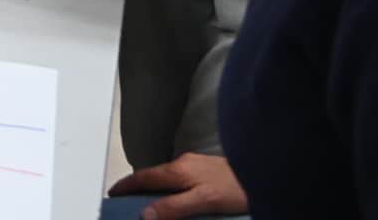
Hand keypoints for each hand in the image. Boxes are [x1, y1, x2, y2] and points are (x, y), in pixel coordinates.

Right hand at [109, 153, 248, 219]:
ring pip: (167, 177)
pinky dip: (170, 187)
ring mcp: (196, 164)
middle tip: (127, 200)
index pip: (144, 177)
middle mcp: (184, 163)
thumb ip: (174, 207)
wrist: (264, 173)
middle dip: (138, 187)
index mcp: (178, 170)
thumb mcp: (203, 201)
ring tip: (149, 201)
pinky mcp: (207, 169)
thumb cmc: (236, 188)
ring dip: (155, 187)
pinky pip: (180, 178)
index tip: (113, 194)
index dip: (126, 186)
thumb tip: (145, 214)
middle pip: (154, 176)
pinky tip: (177, 196)